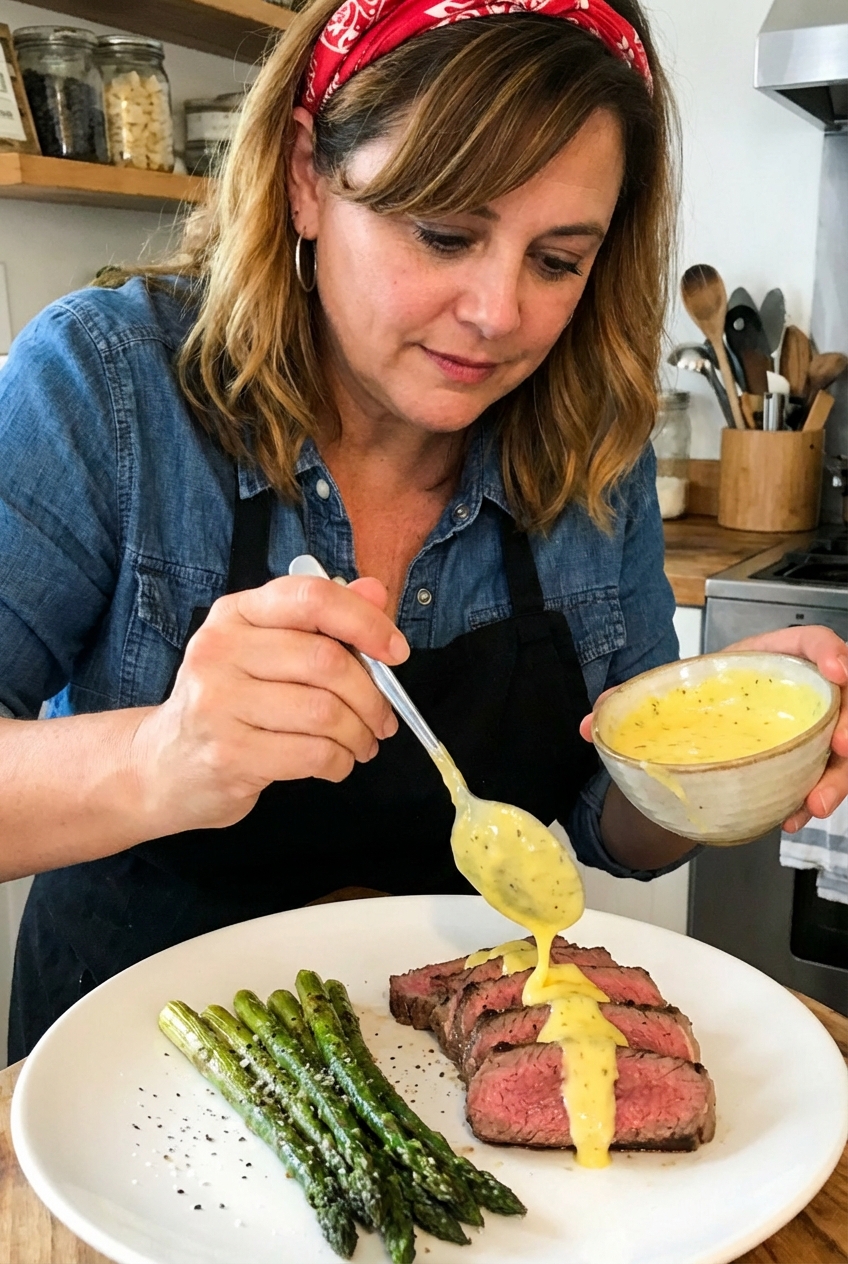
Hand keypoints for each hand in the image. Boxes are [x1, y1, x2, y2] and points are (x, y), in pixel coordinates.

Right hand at [130, 575, 405, 834]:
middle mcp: (220, 650)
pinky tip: (336, 763)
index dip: (365, 622)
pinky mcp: (228, 753)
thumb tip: (376, 592)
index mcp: (236, 614)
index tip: (396, 652)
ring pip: (325, 712)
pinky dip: (339, 762)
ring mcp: (218, 702)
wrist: (163, 764)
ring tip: (361, 743)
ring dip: (359, 734)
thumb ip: (322, 620)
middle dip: (372, 695)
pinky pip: (313, 754)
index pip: (311, 598)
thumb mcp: (267, 650)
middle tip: (383, 718)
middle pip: (326, 661)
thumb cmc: (229, 703)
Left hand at [579, 626, 847, 832]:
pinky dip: (814, 800)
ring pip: (843, 748)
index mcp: (769, 660)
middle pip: (844, 702)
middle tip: (839, 746)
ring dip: (838, 777)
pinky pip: (826, 781)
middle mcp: (799, 693)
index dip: (833, 654)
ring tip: (815, 804)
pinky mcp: (807, 763)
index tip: (835, 671)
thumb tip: (591, 723)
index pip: (813, 644)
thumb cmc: (696, 701)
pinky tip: (794, 817)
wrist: (696, 735)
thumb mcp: (667, 695)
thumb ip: (630, 702)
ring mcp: (808, 730)